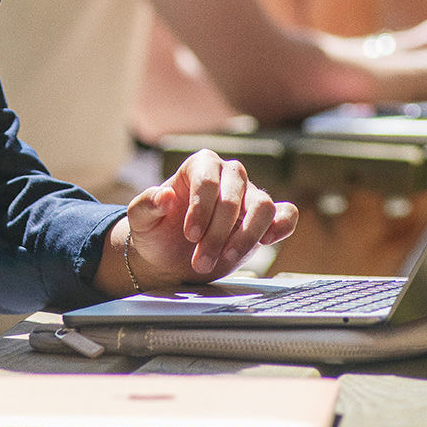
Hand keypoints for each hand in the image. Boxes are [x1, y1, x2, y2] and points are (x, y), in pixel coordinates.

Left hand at [120, 151, 298, 284]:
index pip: (207, 179)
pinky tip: (268, 241)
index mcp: (200, 165)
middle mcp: (229, 175)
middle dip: (218, 232)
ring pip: (262, 206)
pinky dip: (281, 226)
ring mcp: (250, 195)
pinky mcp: (265, 220)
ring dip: (245, 237)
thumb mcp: (141, 221)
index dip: (201, 208)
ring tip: (226, 259)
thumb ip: (145, 206)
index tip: (190, 235)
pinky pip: (286, 214)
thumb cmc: (156, 233)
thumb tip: (164, 195)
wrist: (170, 259)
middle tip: (201, 261)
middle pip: (235, 196)